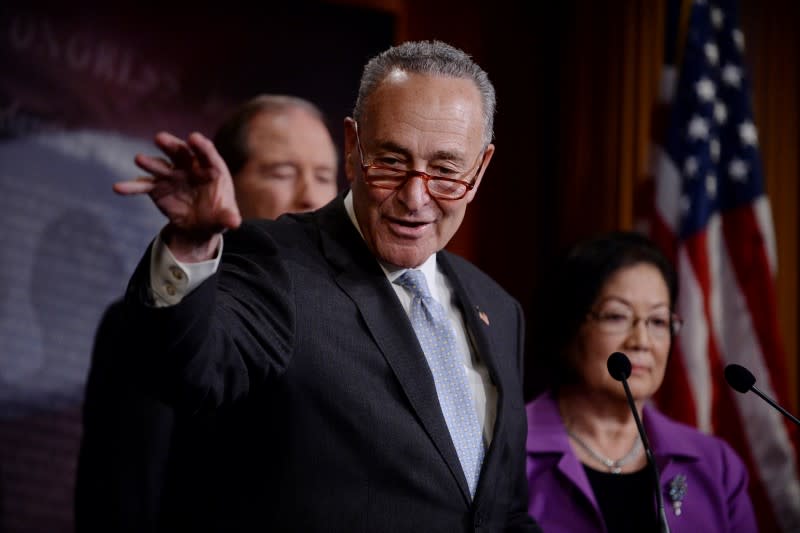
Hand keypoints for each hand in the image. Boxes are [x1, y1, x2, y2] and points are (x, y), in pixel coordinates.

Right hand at [114, 131, 240, 260]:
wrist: (199, 226)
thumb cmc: (217, 216)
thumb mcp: (225, 218)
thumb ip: (228, 217)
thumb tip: (235, 222)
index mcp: (212, 169)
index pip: (207, 154)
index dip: (201, 146)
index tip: (194, 138)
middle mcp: (190, 167)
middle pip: (181, 152)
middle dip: (171, 145)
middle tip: (160, 138)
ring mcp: (172, 175)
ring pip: (160, 166)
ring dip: (150, 162)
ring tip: (139, 159)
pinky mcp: (157, 188)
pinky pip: (143, 185)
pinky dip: (131, 186)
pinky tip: (118, 187)